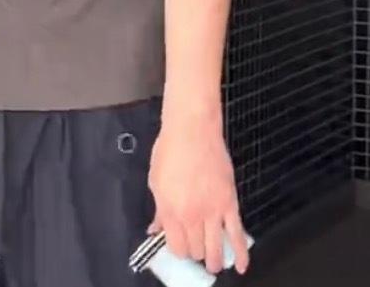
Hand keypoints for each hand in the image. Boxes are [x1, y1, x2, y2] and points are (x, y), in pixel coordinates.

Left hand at [148, 108, 248, 274]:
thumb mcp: (155, 181)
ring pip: (216, 248)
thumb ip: (159, 210)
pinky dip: (242, 254)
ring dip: (215, 261)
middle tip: (194, 250)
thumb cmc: (169, 151)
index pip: (176, 246)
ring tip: (214, 267)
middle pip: (196, 250)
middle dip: (194, 253)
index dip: (177, 250)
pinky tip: (241, 266)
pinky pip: (238, 235)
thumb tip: (156, 229)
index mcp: (170, 209)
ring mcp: (213, 212)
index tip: (177, 247)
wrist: (192, 131)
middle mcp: (192, 215)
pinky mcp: (231, 205)